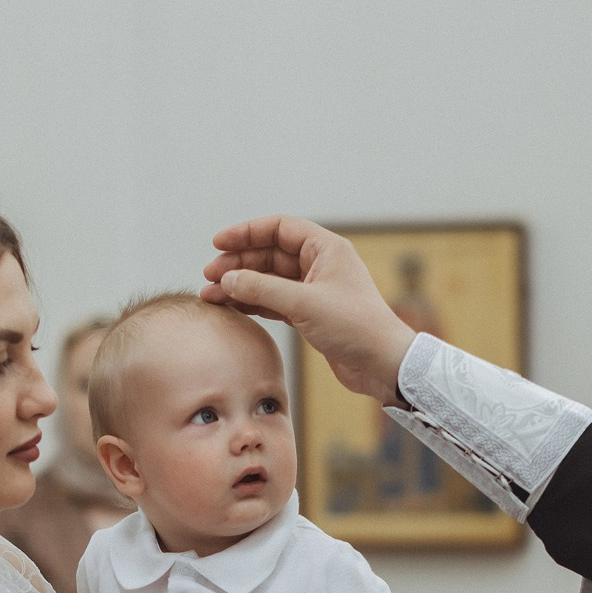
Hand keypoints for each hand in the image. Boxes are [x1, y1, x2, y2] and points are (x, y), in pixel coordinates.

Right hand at [200, 216, 417, 403]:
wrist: (382, 364)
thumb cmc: (355, 327)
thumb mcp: (304, 304)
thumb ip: (263, 289)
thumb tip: (228, 279)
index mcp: (326, 249)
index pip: (279, 228)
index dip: (247, 232)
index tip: (218, 243)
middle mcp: (320, 265)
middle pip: (269, 254)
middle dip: (238, 263)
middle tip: (209, 276)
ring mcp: (314, 290)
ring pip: (269, 280)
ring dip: (241, 286)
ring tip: (211, 295)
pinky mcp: (310, 314)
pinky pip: (274, 301)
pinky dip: (253, 303)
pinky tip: (232, 307)